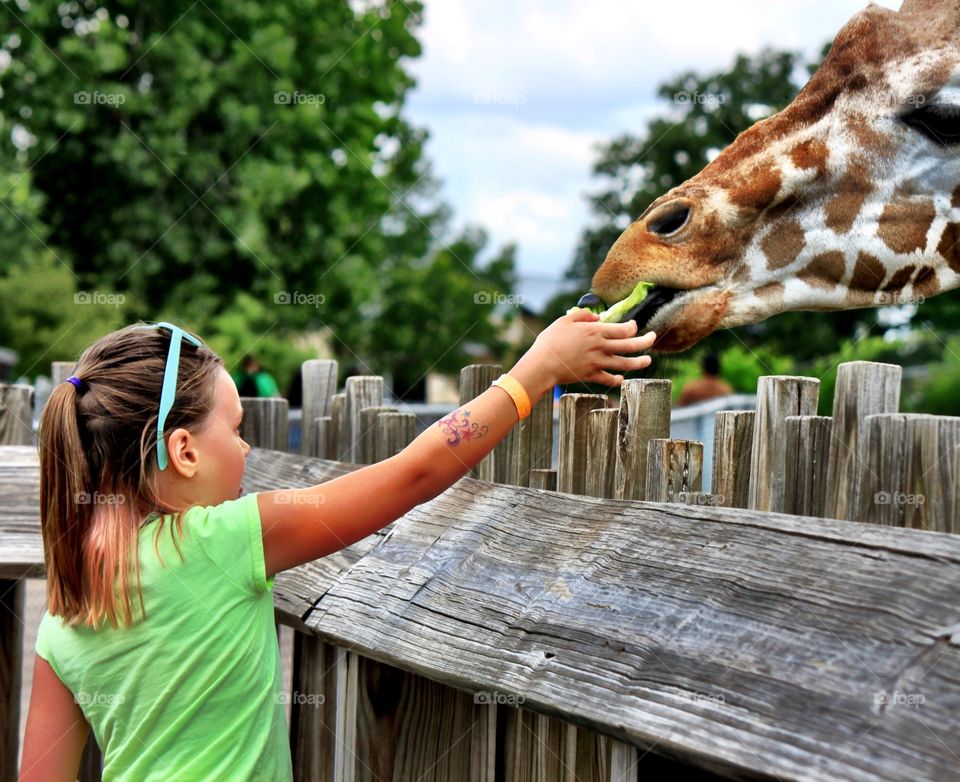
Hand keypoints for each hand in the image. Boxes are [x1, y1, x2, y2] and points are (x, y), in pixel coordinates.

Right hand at [523, 307, 655, 387]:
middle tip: (653, 338)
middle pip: (630, 345)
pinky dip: (617, 379)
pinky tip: (621, 377)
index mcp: (595, 331)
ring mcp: (598, 363)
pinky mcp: (591, 376)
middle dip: (645, 341)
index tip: (633, 326)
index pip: (623, 329)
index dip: (632, 327)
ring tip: (648, 361)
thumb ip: (582, 316)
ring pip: (625, 363)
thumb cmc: (550, 341)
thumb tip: (596, 317)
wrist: (542, 364)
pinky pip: (610, 379)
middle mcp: (601, 347)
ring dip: (639, 362)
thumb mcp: (564, 321)